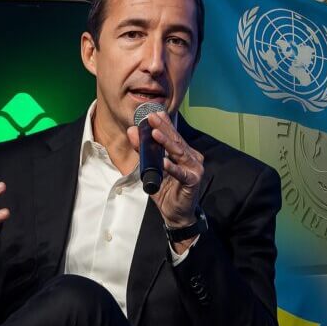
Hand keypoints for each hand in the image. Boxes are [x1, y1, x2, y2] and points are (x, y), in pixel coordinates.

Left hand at [127, 112, 203, 229]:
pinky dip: (172, 168)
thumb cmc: (167, 190)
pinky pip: (181, 174)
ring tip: (155, 133)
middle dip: (163, 127)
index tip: (152, 111)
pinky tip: (164, 162)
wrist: (176, 214)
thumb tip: (132, 131)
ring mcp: (194, 169)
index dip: (163, 122)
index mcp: (183, 152)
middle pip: (176, 140)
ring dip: (167, 143)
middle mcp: (191, 157)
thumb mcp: (150, 168)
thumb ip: (142, 150)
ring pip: (179, 153)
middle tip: (151, 116)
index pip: (173, 134)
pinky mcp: (193, 181)